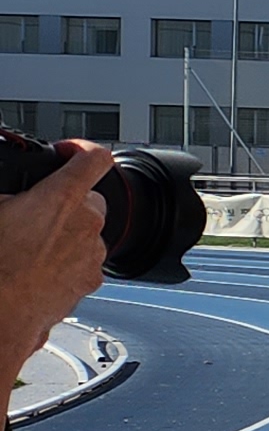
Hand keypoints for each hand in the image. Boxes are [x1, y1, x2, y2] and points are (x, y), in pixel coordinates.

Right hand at [0, 142, 111, 388]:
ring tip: (29, 245)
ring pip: (87, 232)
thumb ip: (12, 196)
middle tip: (34, 211)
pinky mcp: (90, 281)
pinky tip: (37, 268)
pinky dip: (67, 260)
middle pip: (90, 199)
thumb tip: (13, 197)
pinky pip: (84, 261)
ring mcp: (92, 254)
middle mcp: (86, 224)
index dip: (82, 150)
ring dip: (66, 232)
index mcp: (61, 198)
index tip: (70, 152)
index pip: (94, 158)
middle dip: (67, 201)